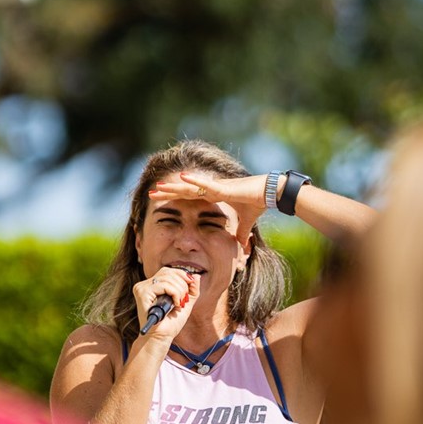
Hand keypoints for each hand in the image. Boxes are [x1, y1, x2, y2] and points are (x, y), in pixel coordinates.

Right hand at [132, 266, 200, 348]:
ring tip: (180, 304)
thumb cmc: (171, 323)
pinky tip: (175, 304)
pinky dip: (174, 293)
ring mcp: (142, 288)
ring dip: (180, 291)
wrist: (162, 337)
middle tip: (184, 300)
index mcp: (153, 285)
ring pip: (167, 278)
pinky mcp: (142, 293)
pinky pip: (164, 285)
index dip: (181, 275)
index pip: (167, 271)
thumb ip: (191, 289)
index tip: (191, 285)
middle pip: (168, 272)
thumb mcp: (185, 303)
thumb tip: (196, 275)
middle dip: (182, 285)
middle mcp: (146, 284)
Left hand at [149, 172, 269, 245]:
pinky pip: (206, 185)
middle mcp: (212, 189)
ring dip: (174, 187)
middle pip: (184, 191)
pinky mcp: (224, 187)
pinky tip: (181, 178)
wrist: (271, 194)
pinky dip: (194, 182)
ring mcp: (217, 187)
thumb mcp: (245, 222)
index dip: (175, 197)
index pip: (190, 197)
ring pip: (190, 187)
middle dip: (168, 192)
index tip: (161, 199)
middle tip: (151, 193)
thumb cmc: (258, 203)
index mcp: (215, 196)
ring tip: (159, 186)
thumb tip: (241, 246)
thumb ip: (240, 232)